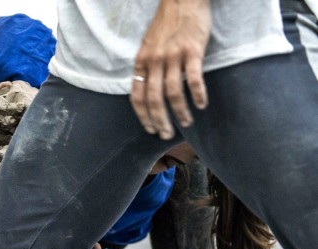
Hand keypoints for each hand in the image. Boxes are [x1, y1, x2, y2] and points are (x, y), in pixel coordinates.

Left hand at [130, 0, 210, 139]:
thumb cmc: (167, 24)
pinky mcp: (192, 51)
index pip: (137, 96)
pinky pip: (194, 79)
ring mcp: (173, 56)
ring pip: (173, 93)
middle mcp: (154, 61)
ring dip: (180, 112)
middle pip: (154, 99)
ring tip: (187, 122)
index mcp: (142, 62)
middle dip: (159, 121)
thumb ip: (147, 67)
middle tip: (166, 134)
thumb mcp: (148, 46)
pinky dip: (198, 94)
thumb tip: (147, 90)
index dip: (143, 116)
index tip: (149, 128)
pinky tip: (201, 104)